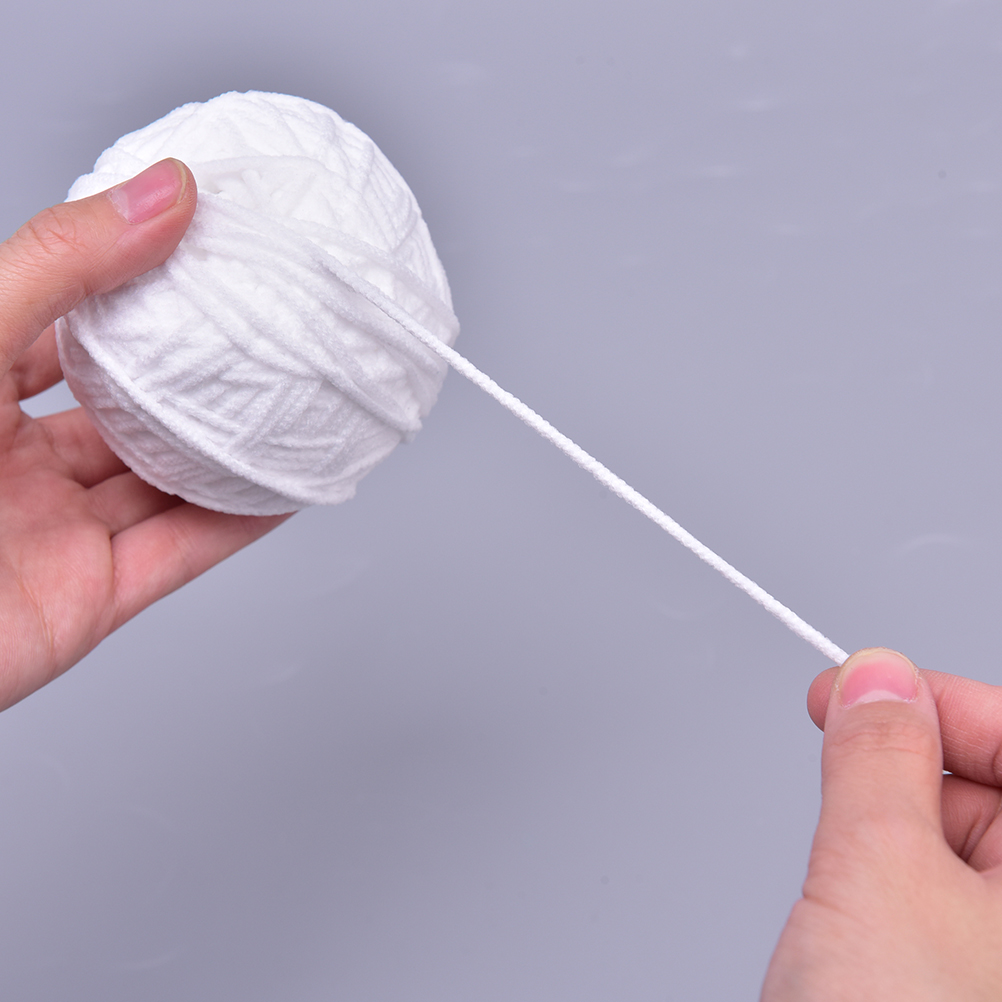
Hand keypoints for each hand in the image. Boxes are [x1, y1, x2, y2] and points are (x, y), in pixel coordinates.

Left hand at [0, 159, 287, 708]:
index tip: (200, 252)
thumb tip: (166, 192)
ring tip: (294, 400)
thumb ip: (58, 266)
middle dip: (191, 374)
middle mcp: (9, 464)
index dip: (128, 288)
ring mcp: (52, 533)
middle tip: (262, 328)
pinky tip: (285, 482)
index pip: (59, 330)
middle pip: (123, 411)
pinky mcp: (87, 599)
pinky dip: (239, 520)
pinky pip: (180, 552)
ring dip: (228, 448)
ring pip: (161, 483)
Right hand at [762, 648, 1001, 999]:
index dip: (936, 699)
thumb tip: (878, 678)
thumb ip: (879, 755)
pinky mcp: (975, 979)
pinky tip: (864, 936)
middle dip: (906, 777)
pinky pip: (940, 898)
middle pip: (988, 786)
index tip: (860, 687)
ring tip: (857, 905)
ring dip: (889, 842)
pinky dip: (889, 891)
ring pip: (955, 844)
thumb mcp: (881, 869)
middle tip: (848, 800)